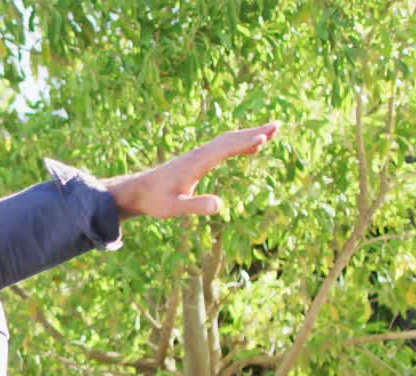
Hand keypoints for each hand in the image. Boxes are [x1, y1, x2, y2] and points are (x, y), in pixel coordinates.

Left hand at [108, 121, 279, 219]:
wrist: (137, 192)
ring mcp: (198, 156)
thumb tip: (220, 205)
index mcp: (196, 163)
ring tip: (271, 132)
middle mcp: (198, 155)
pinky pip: (222, 147)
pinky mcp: (196, 160)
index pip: (225, 148)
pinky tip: (250, 147)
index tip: (265, 137)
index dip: (245, 142)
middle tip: (278, 126)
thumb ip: (195, 206)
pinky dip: (238, 143)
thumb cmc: (155, 201)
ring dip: (248, 135)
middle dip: (253, 132)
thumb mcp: (174, 208)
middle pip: (229, 139)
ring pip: (226, 141)